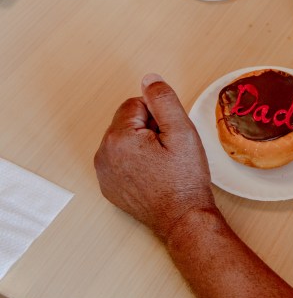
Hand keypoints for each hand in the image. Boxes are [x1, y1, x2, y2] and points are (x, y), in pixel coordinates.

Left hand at [94, 74, 215, 241]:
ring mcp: (103, 172)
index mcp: (118, 137)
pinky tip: (154, 176)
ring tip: (162, 165)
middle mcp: (103, 154)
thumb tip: (149, 79)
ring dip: (142, 145)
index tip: (170, 137)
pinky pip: (120, 160)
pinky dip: (136, 162)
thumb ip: (164, 100)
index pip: (136, 104)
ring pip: (124, 140)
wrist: (182, 218)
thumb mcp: (183, 132)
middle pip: (128, 121)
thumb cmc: (185, 178)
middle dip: (149, 129)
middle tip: (169, 151)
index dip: (159, 116)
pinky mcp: (109, 186)